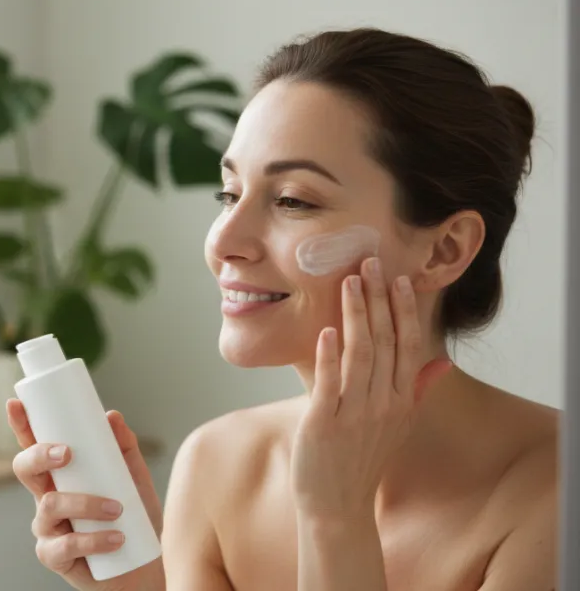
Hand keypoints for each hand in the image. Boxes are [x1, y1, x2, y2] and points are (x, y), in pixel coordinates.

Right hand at [8, 399, 162, 590]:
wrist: (141, 568)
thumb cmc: (133, 520)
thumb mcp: (134, 480)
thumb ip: (124, 448)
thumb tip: (112, 416)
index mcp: (59, 475)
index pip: (33, 446)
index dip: (21, 426)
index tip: (16, 404)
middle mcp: (46, 497)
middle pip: (24, 469)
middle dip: (39, 456)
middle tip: (66, 453)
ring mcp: (47, 527)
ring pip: (49, 505)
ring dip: (84, 503)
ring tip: (117, 509)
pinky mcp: (55, 556)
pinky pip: (65, 544)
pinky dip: (93, 540)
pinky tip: (116, 538)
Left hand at [291, 258, 451, 522]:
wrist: (337, 505)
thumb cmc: (362, 460)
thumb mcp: (397, 425)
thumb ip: (416, 390)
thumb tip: (441, 363)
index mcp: (401, 400)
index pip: (407, 345)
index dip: (404, 310)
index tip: (399, 278)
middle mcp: (384, 404)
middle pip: (385, 341)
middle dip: (379, 300)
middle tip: (371, 263)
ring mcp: (356, 414)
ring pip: (360, 355)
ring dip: (355, 315)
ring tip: (349, 282)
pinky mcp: (325, 424)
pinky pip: (330, 384)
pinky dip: (329, 356)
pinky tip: (327, 330)